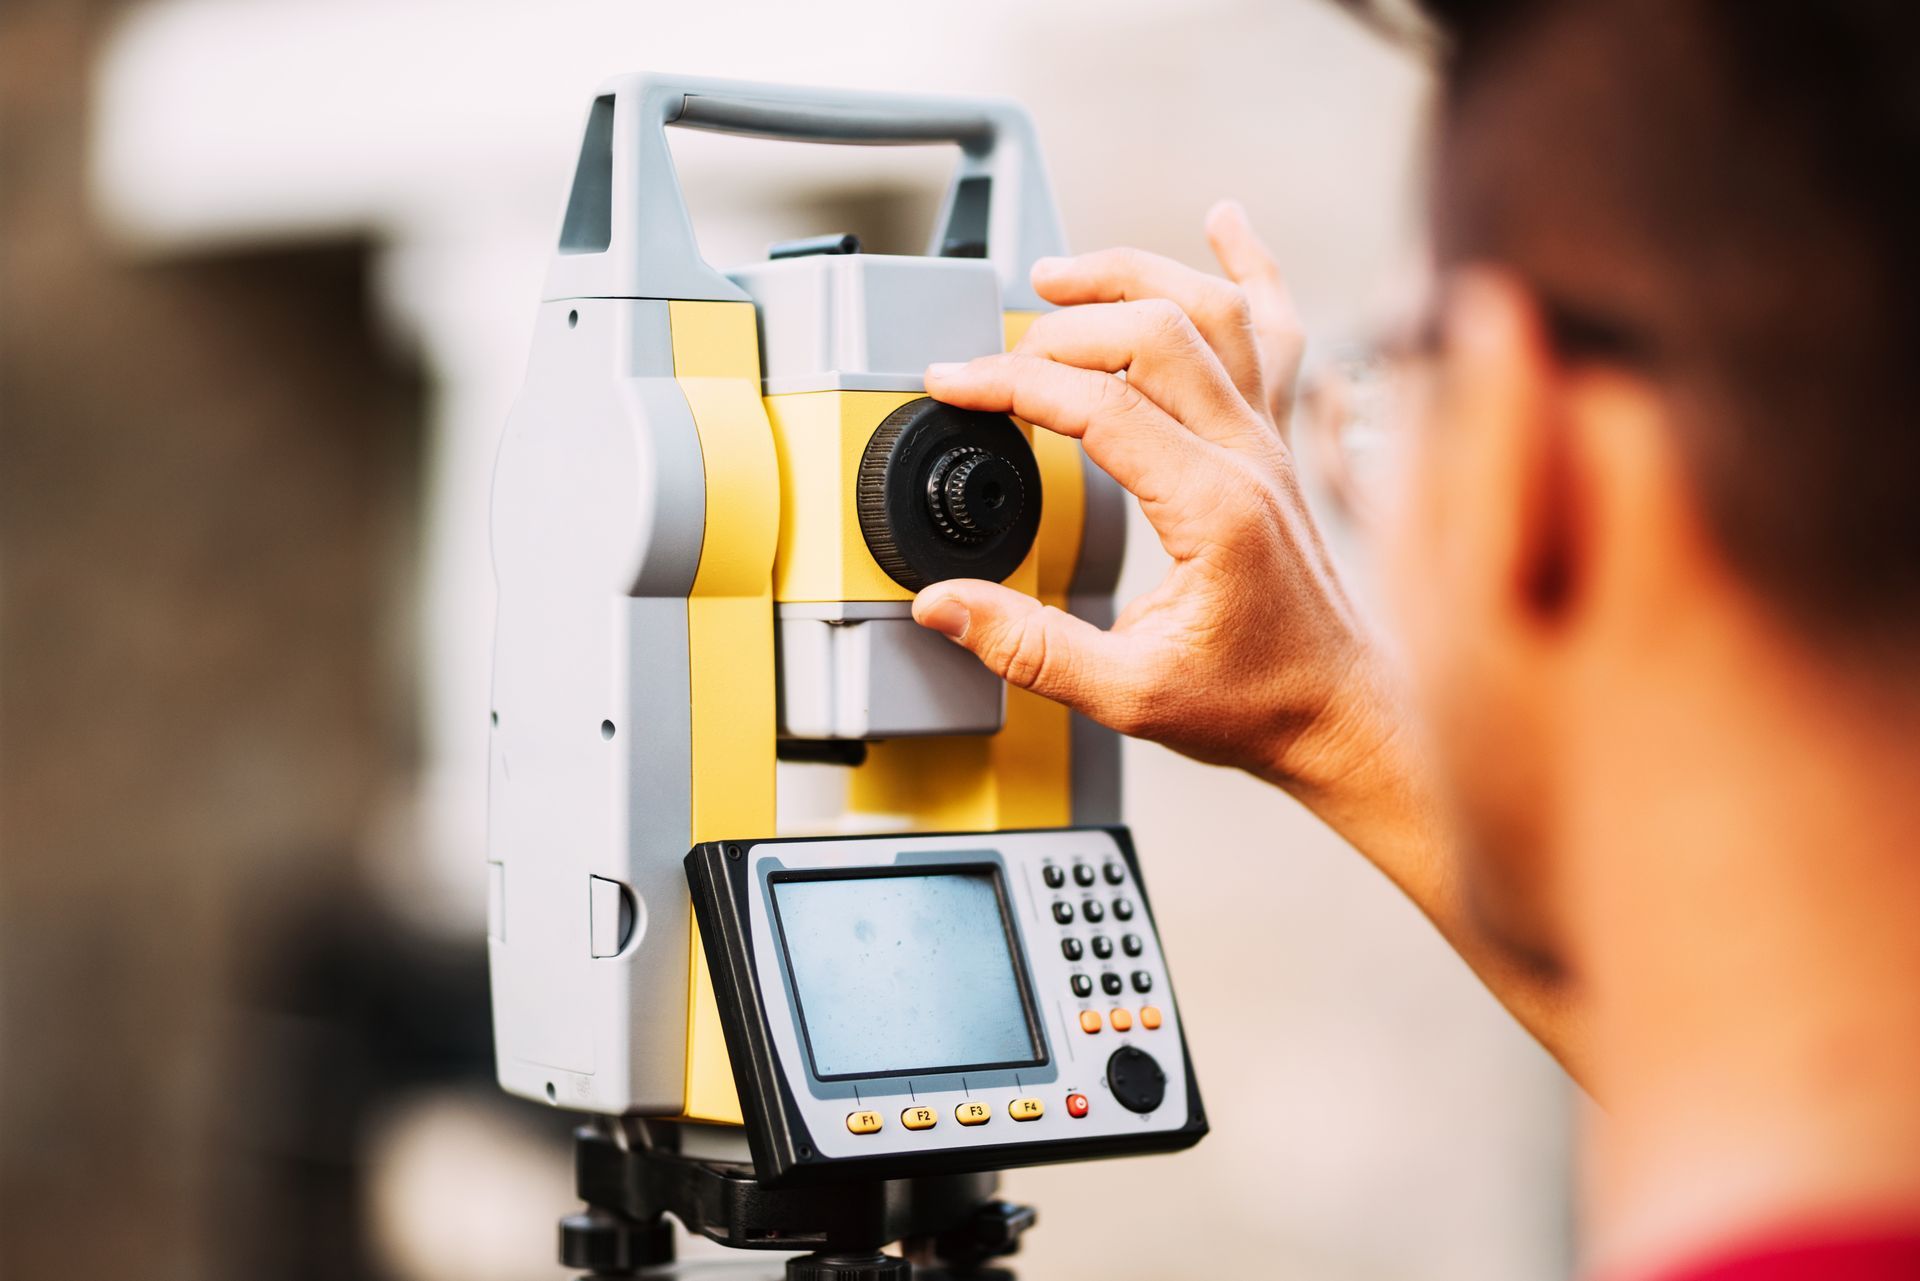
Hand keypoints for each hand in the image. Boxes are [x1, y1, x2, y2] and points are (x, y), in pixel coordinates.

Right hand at [913, 202, 1393, 796]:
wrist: (1343, 715)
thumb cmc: (1256, 704)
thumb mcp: (1127, 694)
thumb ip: (1029, 648)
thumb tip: (943, 606)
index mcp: (1213, 508)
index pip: (1100, 407)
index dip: (1012, 385)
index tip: (954, 384)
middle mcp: (1250, 457)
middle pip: (1156, 332)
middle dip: (1063, 325)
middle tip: (1000, 351)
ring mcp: (1273, 440)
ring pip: (1214, 310)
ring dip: (1134, 274)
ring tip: (1062, 277)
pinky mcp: (1281, 441)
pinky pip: (1278, 327)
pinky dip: (1250, 267)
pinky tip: (1225, 225)